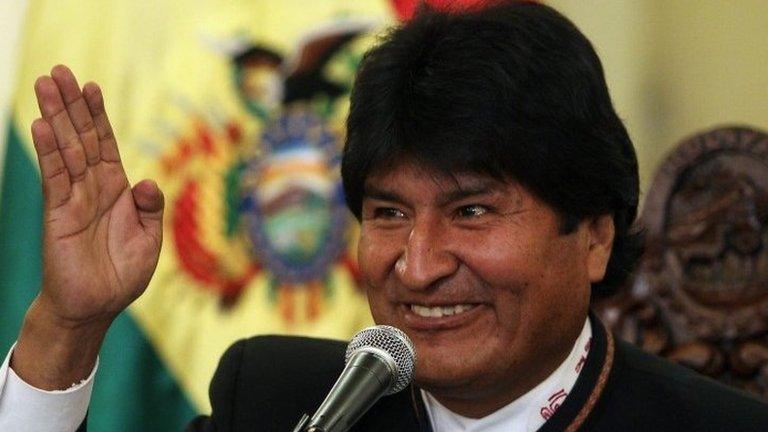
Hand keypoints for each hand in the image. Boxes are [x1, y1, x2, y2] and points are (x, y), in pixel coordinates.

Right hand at [11, 65, 163, 388]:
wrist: (96, 307)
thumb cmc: (122, 275)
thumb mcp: (149, 240)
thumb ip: (151, 209)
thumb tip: (149, 181)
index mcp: (118, 191)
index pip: (105, 145)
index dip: (98, 116)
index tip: (91, 87)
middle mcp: (94, 188)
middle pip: (81, 137)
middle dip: (72, 105)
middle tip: (60, 71)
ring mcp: (74, 198)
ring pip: (65, 149)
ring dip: (56, 116)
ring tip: (45, 84)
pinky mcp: (58, 213)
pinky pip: (54, 177)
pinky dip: (48, 151)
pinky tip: (41, 126)